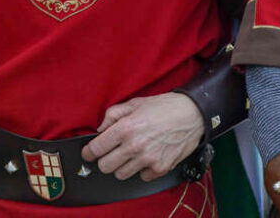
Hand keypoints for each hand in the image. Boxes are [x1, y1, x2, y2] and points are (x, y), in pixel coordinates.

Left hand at [81, 92, 203, 181]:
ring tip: (131, 153)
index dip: (89, 152)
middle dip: (105, 160)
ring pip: (121, 174)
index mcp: (126, 128)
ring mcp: (148, 160)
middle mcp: (135, 146)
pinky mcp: (160, 169)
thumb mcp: (134, 103)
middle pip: (106, 166)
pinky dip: (142, 169)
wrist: (191, 115)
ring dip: (122, 166)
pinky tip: (147, 156)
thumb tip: (100, 130)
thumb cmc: (163, 107)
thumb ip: (113, 115)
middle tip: (111, 152)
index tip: (88, 153)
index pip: (97, 148)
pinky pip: (141, 177)